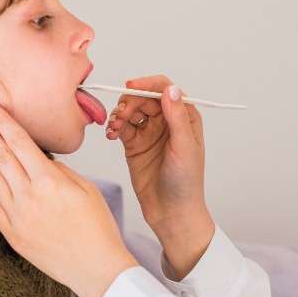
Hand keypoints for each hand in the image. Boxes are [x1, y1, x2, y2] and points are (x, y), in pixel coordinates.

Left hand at [0, 101, 138, 296]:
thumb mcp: (86, 189)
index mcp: (50, 182)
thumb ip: (60, 170)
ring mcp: (17, 217)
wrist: (95, 268)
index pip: (19, 143)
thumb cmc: (98, 229)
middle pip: (0, 156)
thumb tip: (41, 160)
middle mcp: (28, 197)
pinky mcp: (12, 234)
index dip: (3, 122)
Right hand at [106, 76, 209, 237]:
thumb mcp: (183, 147)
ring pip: (131, 111)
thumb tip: (171, 89)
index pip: (165, 89)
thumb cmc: (185, 182)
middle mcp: (167, 122)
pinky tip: (111, 134)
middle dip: (130, 102)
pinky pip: (122, 127)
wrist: (171, 212)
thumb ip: (177, 117)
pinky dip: (114, 126)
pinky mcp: (135, 145)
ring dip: (119, 114)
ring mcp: (150, 133)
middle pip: (144, 98)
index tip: (130, 88)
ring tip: (114, 127)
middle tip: (121, 115)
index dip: (147, 84)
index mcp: (185, 118)